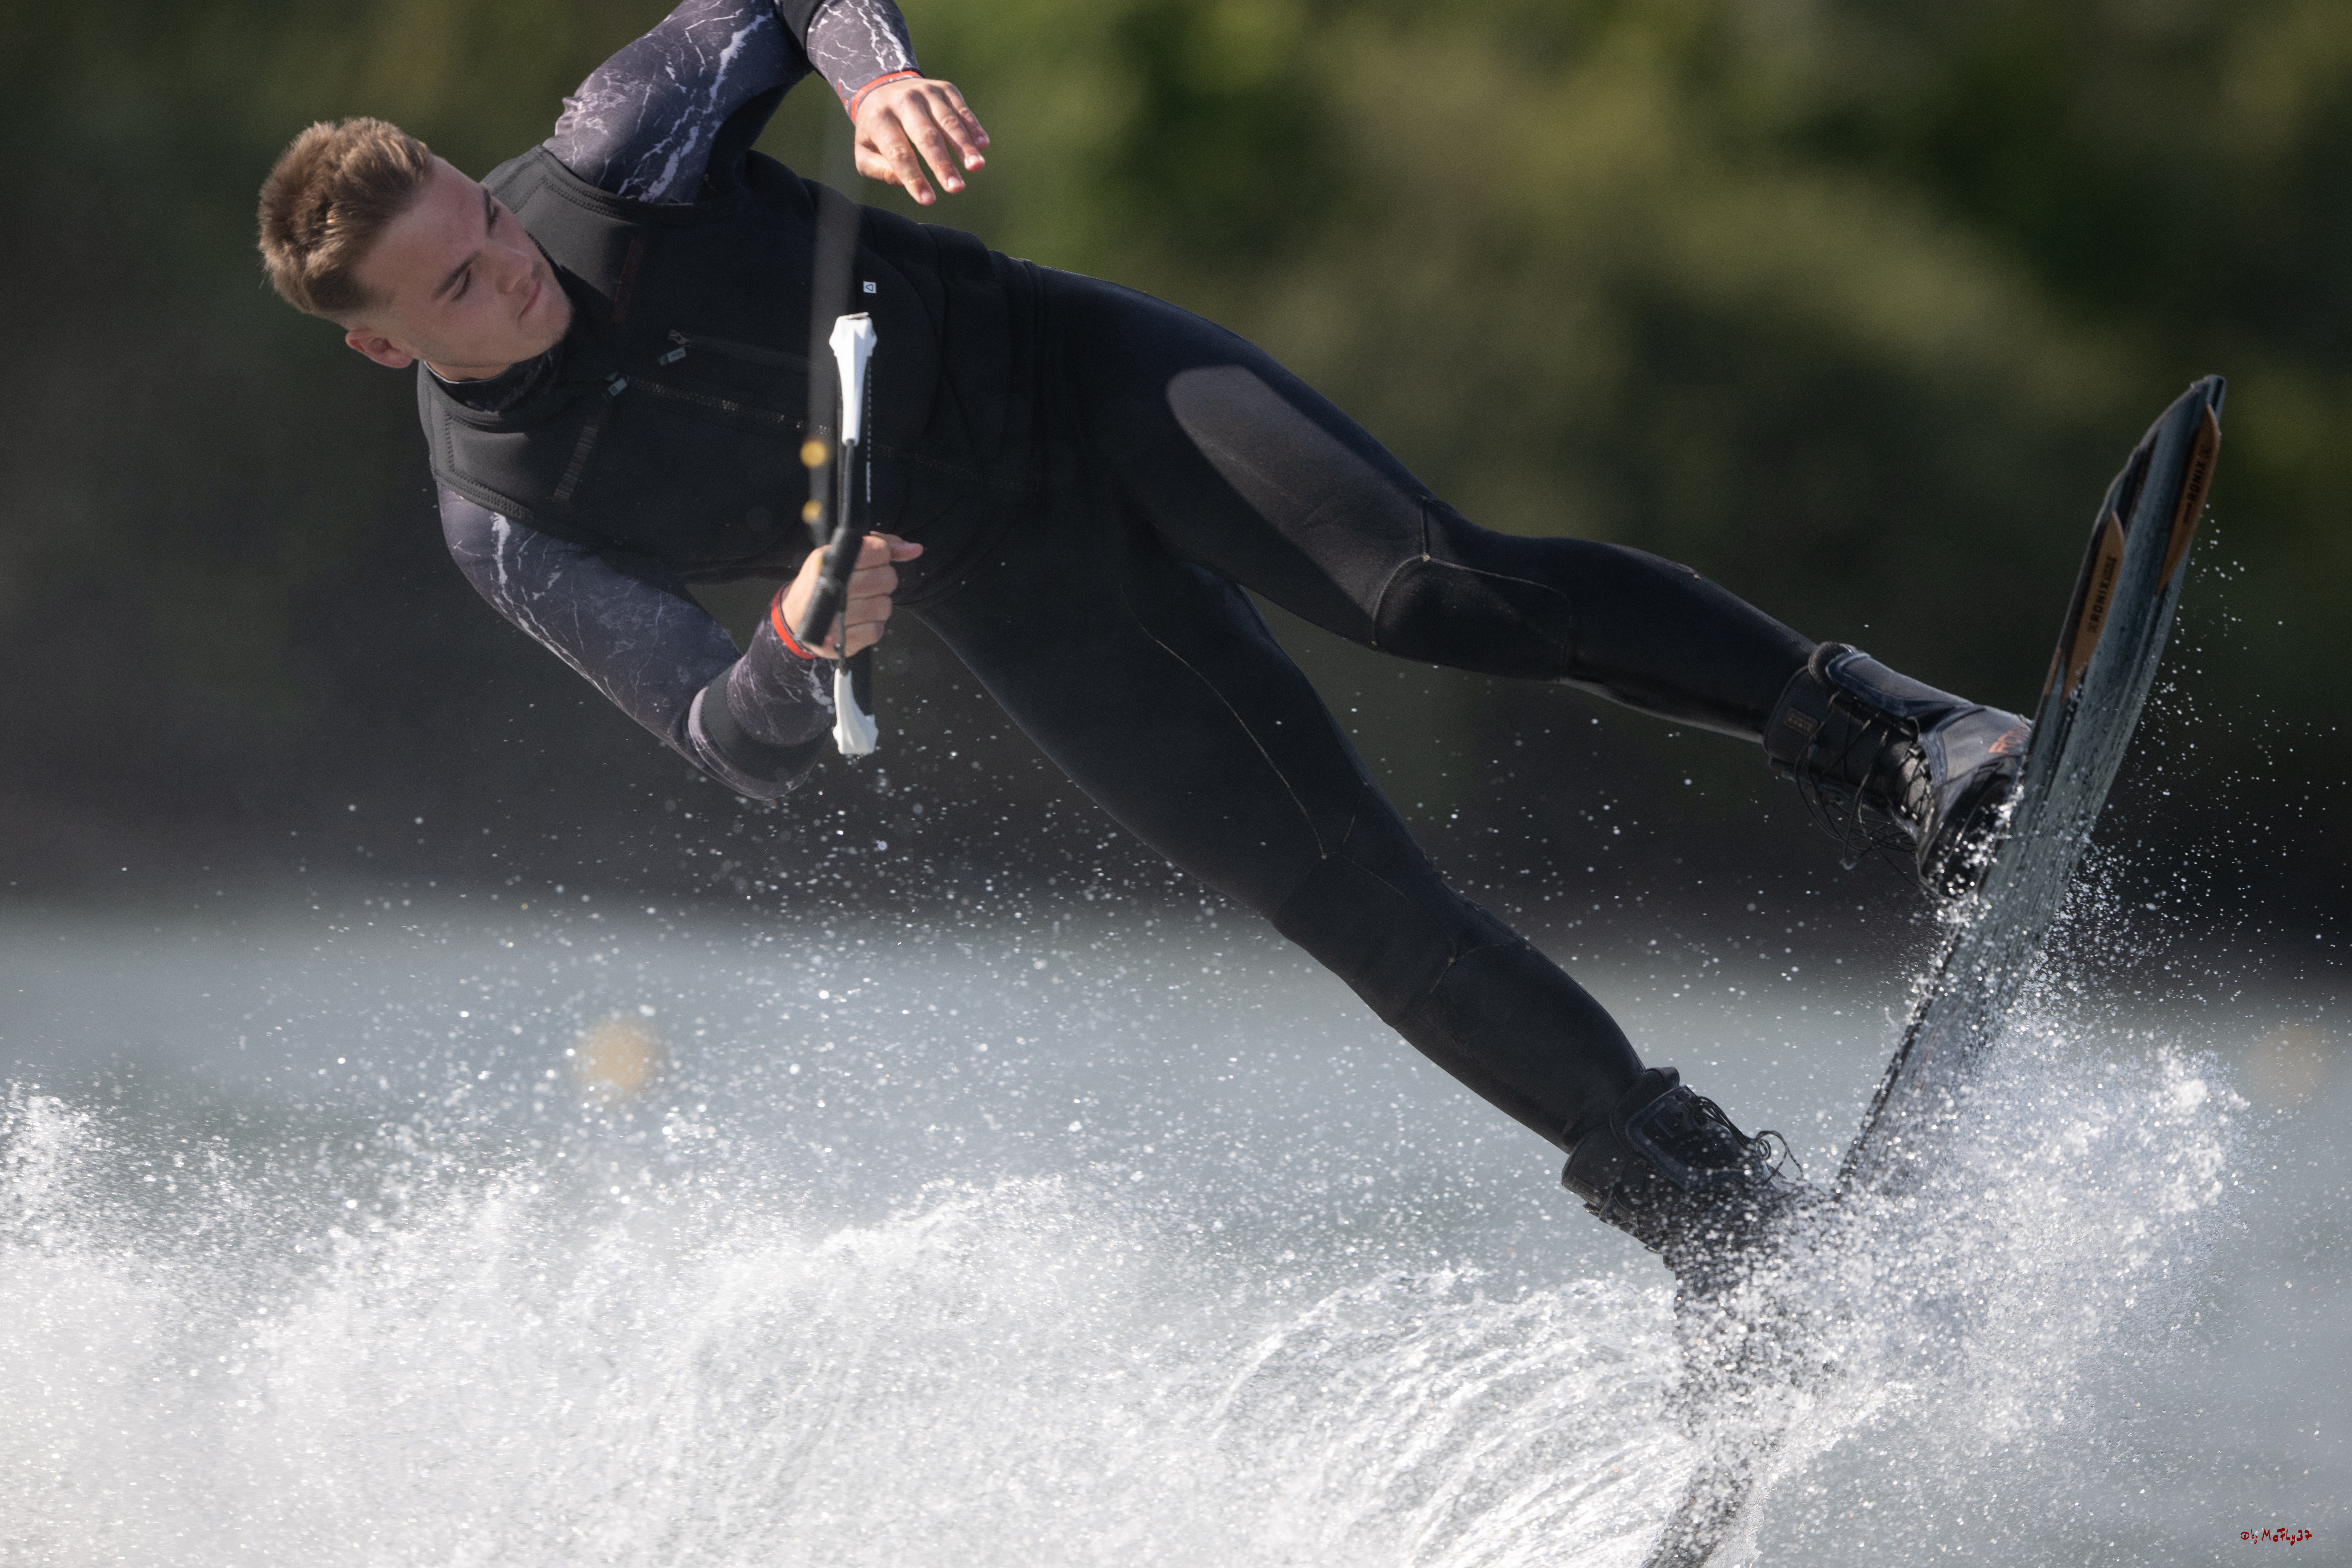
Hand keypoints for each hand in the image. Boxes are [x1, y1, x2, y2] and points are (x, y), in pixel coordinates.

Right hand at [781, 533, 923, 657]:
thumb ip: (879, 546)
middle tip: (865, 585)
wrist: (794, 618)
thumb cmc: (823, 583)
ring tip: (859, 603)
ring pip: (885, 606)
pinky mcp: (840, 642)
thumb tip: (915, 549)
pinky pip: (876, 631)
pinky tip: (856, 621)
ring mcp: (835, 617)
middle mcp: (832, 588)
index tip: (871, 562)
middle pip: (887, 579)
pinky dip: (870, 627)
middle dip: (882, 581)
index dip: (882, 556)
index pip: (879, 551)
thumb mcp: (841, 555)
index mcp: (831, 561)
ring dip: (877, 605)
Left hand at [852, 76, 988, 205]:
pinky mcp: (944, 88)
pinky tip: (983, 145)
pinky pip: (962, 109)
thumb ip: (878, 169)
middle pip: (926, 137)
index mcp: (880, 119)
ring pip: (948, 121)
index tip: (927, 200)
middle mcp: (903, 101)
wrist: (881, 87)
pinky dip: (973, 127)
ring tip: (976, 167)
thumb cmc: (876, 130)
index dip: (913, 177)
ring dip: (964, 146)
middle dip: (943, 164)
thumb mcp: (864, 150)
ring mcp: (926, 92)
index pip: (899, 153)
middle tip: (956, 188)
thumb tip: (903, 182)